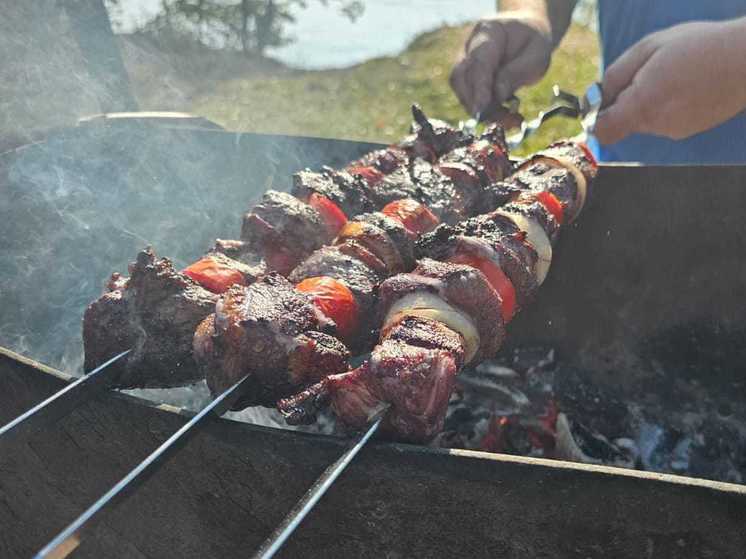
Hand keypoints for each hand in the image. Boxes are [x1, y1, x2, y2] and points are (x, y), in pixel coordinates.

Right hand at [450, 11, 552, 114]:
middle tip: (503, 121)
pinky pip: (468, 98)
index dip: (479, 88)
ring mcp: (464, 62)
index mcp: (488, 32)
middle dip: (476, 104)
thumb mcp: (537, 55)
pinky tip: (506, 118)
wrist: (527, 36)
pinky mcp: (466, 79)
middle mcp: (469, 46)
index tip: (482, 110)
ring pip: (461, 91)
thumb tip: (497, 95)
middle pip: (460, 78)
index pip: (478, 62)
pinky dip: (486, 112)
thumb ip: (517, 72)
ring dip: (482, 112)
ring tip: (510, 120)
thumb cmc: (533, 43)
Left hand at [594, 19, 745, 144]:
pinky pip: (665, 120)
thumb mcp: (648, 48)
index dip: (596, 117)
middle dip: (627, 100)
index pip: (603, 132)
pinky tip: (686, 85)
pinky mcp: (689, 130)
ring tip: (674, 75)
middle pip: (624, 122)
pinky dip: (668, 105)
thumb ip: (616, 76)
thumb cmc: (698, 46)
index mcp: (642, 105)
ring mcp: (675, 130)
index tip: (602, 100)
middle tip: (649, 72)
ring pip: (645, 120)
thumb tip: (597, 98)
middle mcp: (657, 125)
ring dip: (649, 101)